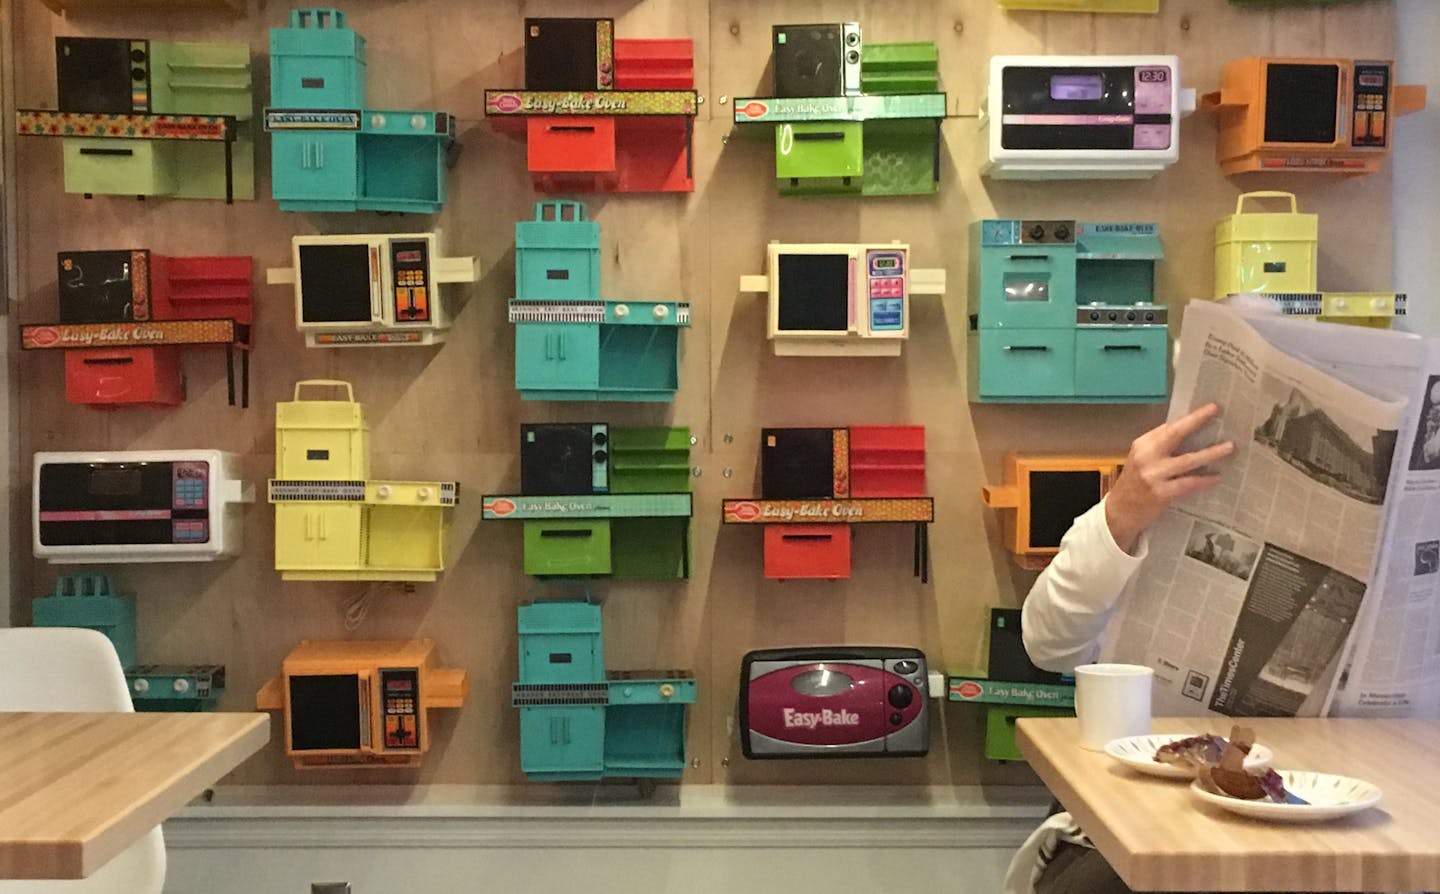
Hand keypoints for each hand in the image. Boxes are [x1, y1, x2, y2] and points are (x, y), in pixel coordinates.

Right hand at [1105, 403, 1235, 553]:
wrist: (1119, 513)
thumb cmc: (1133, 486)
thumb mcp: (1141, 461)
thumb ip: (1160, 449)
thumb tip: (1188, 434)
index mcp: (1142, 445)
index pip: (1168, 427)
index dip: (1190, 417)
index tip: (1209, 408)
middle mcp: (1146, 457)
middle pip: (1175, 434)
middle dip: (1196, 421)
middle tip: (1216, 411)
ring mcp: (1153, 475)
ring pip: (1188, 460)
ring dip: (1211, 453)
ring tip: (1229, 447)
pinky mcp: (1161, 493)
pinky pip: (1189, 483)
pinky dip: (1204, 480)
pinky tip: (1217, 477)